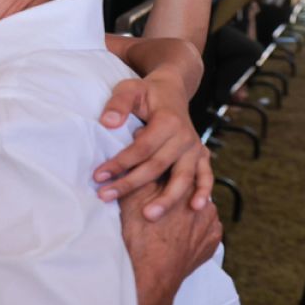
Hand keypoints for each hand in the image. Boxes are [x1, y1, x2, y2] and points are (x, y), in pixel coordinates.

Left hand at [95, 73, 212, 219]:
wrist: (172, 91)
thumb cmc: (146, 93)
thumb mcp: (129, 88)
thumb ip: (118, 103)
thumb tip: (107, 123)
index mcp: (168, 121)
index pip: (141, 148)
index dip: (120, 163)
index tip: (98, 175)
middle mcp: (185, 137)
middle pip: (157, 166)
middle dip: (131, 184)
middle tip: (106, 197)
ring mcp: (195, 148)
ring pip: (183, 177)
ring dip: (167, 199)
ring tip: (149, 216)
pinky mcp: (201, 156)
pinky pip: (205, 176)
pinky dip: (203, 191)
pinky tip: (196, 208)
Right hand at [119, 180, 221, 304]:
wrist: (148, 274)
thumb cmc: (139, 234)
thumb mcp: (134, 197)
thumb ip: (142, 174)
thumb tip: (142, 161)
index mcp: (190, 188)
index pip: (180, 172)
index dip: (166, 174)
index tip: (156, 179)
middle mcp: (207, 205)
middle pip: (190, 192)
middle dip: (177, 194)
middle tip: (158, 203)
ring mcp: (212, 226)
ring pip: (198, 212)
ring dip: (186, 213)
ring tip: (166, 223)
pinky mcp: (211, 244)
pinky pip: (203, 231)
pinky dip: (192, 231)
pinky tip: (176, 235)